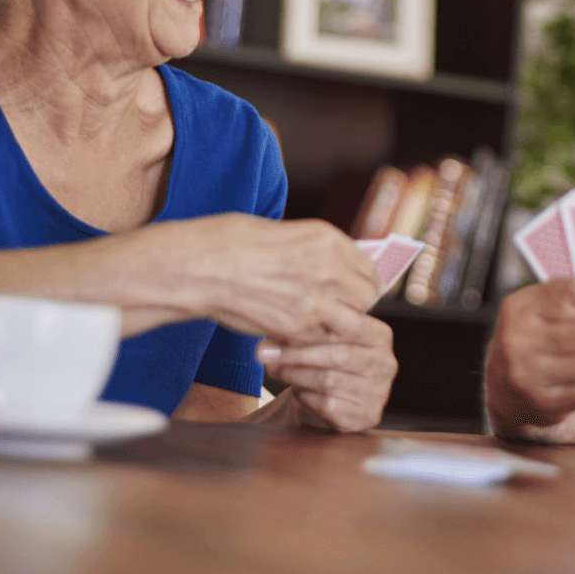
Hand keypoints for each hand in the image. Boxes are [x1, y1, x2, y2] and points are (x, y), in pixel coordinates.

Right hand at [128, 213, 381, 342]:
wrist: (204, 266)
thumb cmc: (237, 243)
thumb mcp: (290, 234)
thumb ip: (321, 252)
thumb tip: (340, 268)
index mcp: (329, 240)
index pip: (369, 268)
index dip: (366, 281)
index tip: (359, 288)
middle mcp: (330, 269)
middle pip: (367, 297)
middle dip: (358, 304)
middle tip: (343, 309)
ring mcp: (316, 301)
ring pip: (352, 323)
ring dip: (342, 325)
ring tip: (324, 323)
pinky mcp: (298, 328)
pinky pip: (323, 339)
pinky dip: (317, 339)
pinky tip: (300, 331)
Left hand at [252, 314, 397, 431]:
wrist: (334, 398)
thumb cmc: (327, 360)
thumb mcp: (326, 338)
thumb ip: (311, 328)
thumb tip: (275, 329)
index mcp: (381, 336)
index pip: (350, 327)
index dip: (312, 331)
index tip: (279, 332)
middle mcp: (386, 364)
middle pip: (337, 356)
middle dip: (297, 354)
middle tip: (266, 353)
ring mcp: (379, 393)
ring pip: (328, 381)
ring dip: (295, 375)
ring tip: (275, 369)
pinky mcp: (367, 416)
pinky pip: (329, 405)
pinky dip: (307, 397)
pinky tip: (298, 391)